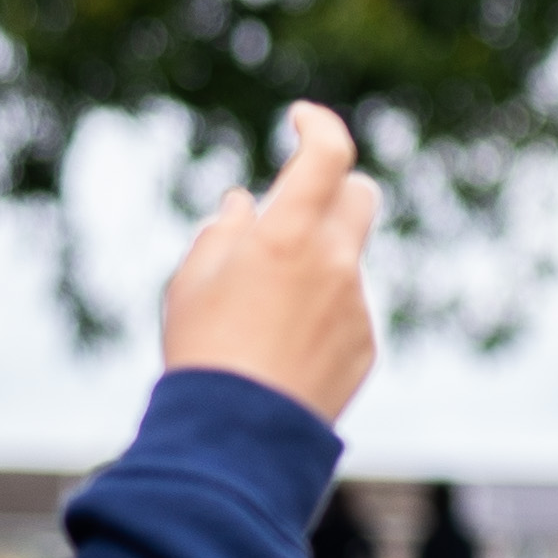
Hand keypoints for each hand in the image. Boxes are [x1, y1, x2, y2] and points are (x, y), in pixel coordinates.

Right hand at [160, 104, 381, 417]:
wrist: (237, 438)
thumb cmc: (202, 352)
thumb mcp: (191, 282)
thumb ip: (223, 233)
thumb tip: (242, 205)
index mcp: (288, 234)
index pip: (329, 154)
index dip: (318, 125)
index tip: (300, 119)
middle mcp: (335, 262)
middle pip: (360, 195)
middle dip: (334, 190)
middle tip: (296, 208)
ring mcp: (357, 304)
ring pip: (345, 262)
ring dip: (315, 267)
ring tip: (262, 317)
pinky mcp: (366, 344)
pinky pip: (347, 311)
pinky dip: (321, 315)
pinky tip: (281, 352)